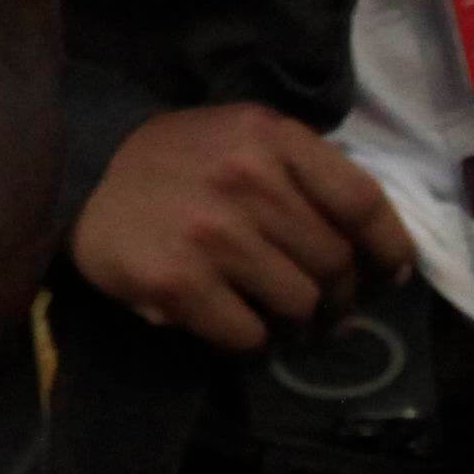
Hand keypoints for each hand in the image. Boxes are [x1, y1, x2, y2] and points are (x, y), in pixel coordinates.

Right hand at [69, 105, 415, 352]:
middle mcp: (247, 179)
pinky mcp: (178, 281)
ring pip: (299, 304)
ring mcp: (212, 232)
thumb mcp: (244, 138)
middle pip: (335, 263)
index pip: (361, 201)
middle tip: (316, 302)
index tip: (390, 275)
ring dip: (290, 317)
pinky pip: (248, 335)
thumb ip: (305, 177)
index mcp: (270, 136)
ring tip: (265, 305)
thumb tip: (375, 258)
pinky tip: (223, 313)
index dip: (388, 248)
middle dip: (334, 293)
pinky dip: (246, 337)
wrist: (82, 171)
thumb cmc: (179, 160)